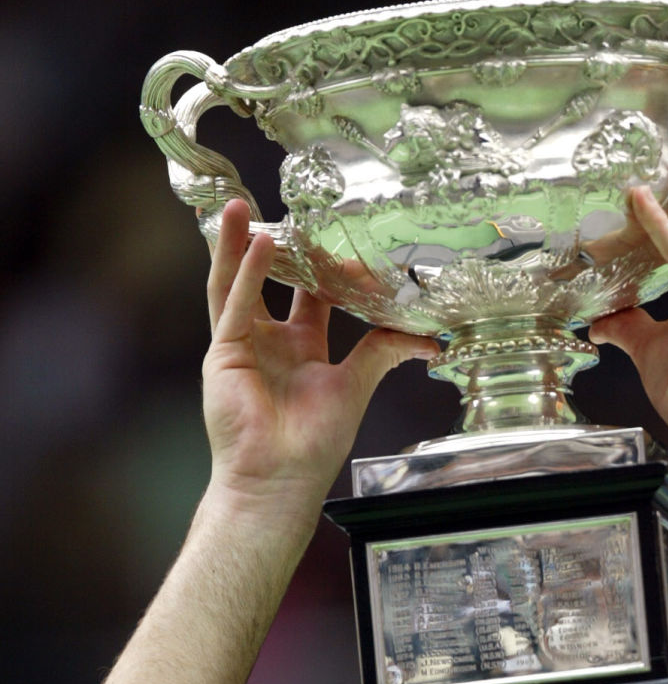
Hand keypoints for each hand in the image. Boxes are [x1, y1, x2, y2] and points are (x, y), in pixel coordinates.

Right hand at [202, 200, 437, 520]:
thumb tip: (427, 338)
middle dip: (274, 246)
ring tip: (238, 205)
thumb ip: (383, 352)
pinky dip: (244, 274)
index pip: (313, 296)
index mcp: (302, 350)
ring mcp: (243, 346)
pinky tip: (255, 243)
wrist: (281, 479)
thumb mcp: (356, 386)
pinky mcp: (224, 353)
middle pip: (268, 282)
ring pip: (236, 284)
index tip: (347, 243)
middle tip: (284, 208)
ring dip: (237, 245)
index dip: (329, 269)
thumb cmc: (314, 444)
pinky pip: (234, 305)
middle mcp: (271, 343)